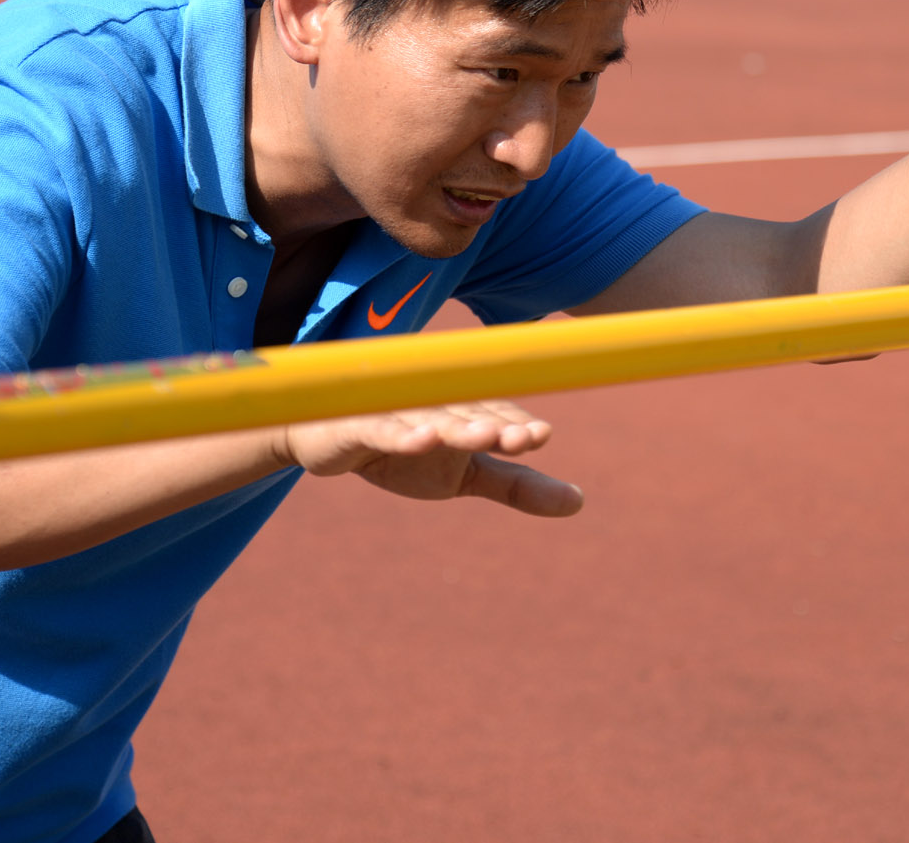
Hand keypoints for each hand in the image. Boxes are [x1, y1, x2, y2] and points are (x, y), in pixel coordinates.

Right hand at [277, 402, 581, 517]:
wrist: (327, 442)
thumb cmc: (407, 454)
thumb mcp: (465, 476)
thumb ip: (517, 484)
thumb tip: (581, 502)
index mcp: (464, 412)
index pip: (495, 415)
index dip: (516, 426)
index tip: (540, 437)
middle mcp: (435, 405)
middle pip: (468, 413)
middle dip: (494, 425)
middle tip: (523, 438)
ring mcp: (396, 413)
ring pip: (430, 418)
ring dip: (456, 426)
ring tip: (483, 436)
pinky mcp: (359, 426)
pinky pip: (382, 429)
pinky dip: (401, 434)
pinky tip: (422, 442)